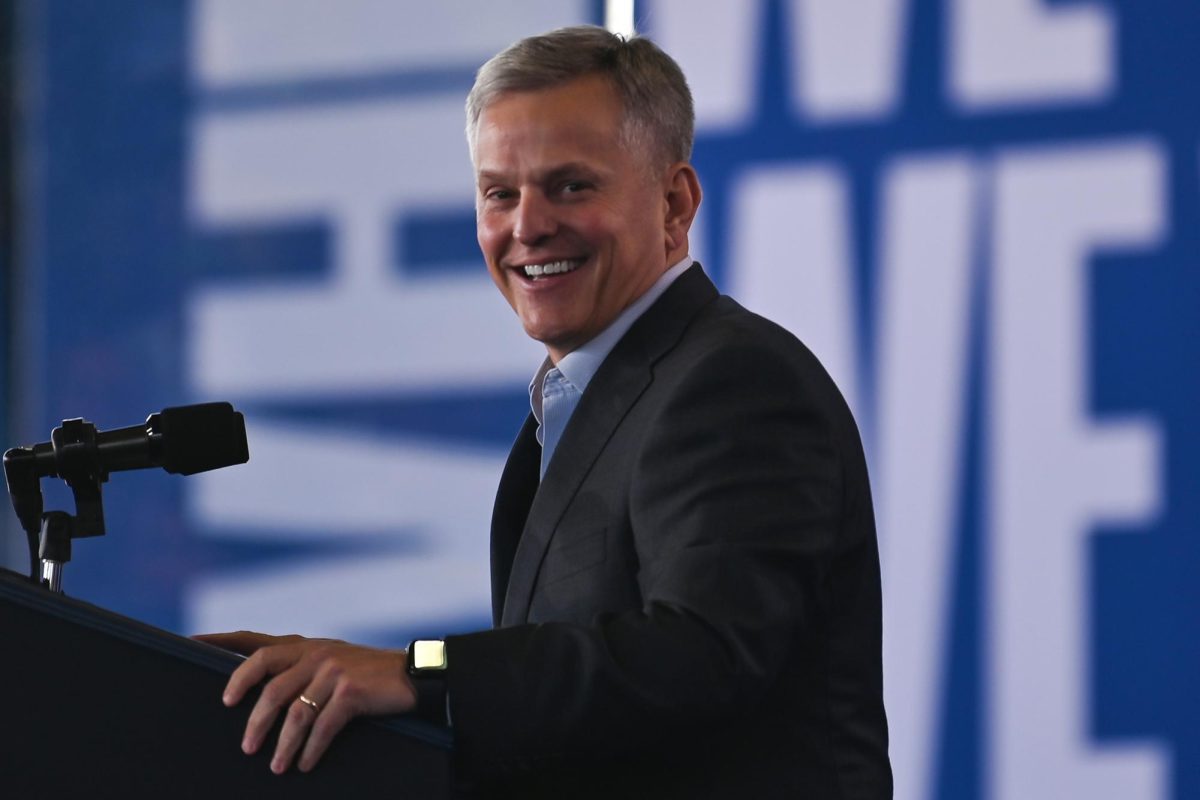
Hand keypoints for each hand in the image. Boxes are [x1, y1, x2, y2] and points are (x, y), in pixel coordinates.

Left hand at [194, 631, 416, 773]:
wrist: (411, 675)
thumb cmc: (367, 674)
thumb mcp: (331, 661)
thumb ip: (299, 668)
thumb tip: (262, 696)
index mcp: (304, 645)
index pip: (254, 641)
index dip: (220, 642)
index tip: (189, 644)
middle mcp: (314, 652)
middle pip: (266, 679)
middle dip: (252, 716)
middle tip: (245, 744)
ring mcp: (332, 670)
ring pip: (293, 712)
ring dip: (281, 744)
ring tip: (275, 766)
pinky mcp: (349, 691)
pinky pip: (320, 726)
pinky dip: (310, 750)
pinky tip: (306, 764)